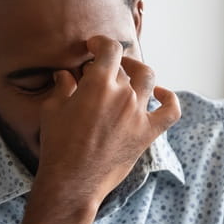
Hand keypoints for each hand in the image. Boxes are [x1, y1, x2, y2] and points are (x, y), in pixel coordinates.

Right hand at [35, 35, 180, 205]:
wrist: (73, 181)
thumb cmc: (58, 145)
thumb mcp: (52, 110)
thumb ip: (62, 87)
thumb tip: (65, 75)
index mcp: (98, 84)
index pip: (110, 49)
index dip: (102, 43)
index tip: (93, 47)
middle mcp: (123, 95)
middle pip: (124, 68)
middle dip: (111, 67)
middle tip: (99, 74)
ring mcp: (138, 114)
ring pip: (148, 79)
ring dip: (138, 72)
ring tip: (127, 75)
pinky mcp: (147, 133)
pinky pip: (170, 111)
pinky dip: (169, 99)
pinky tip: (160, 94)